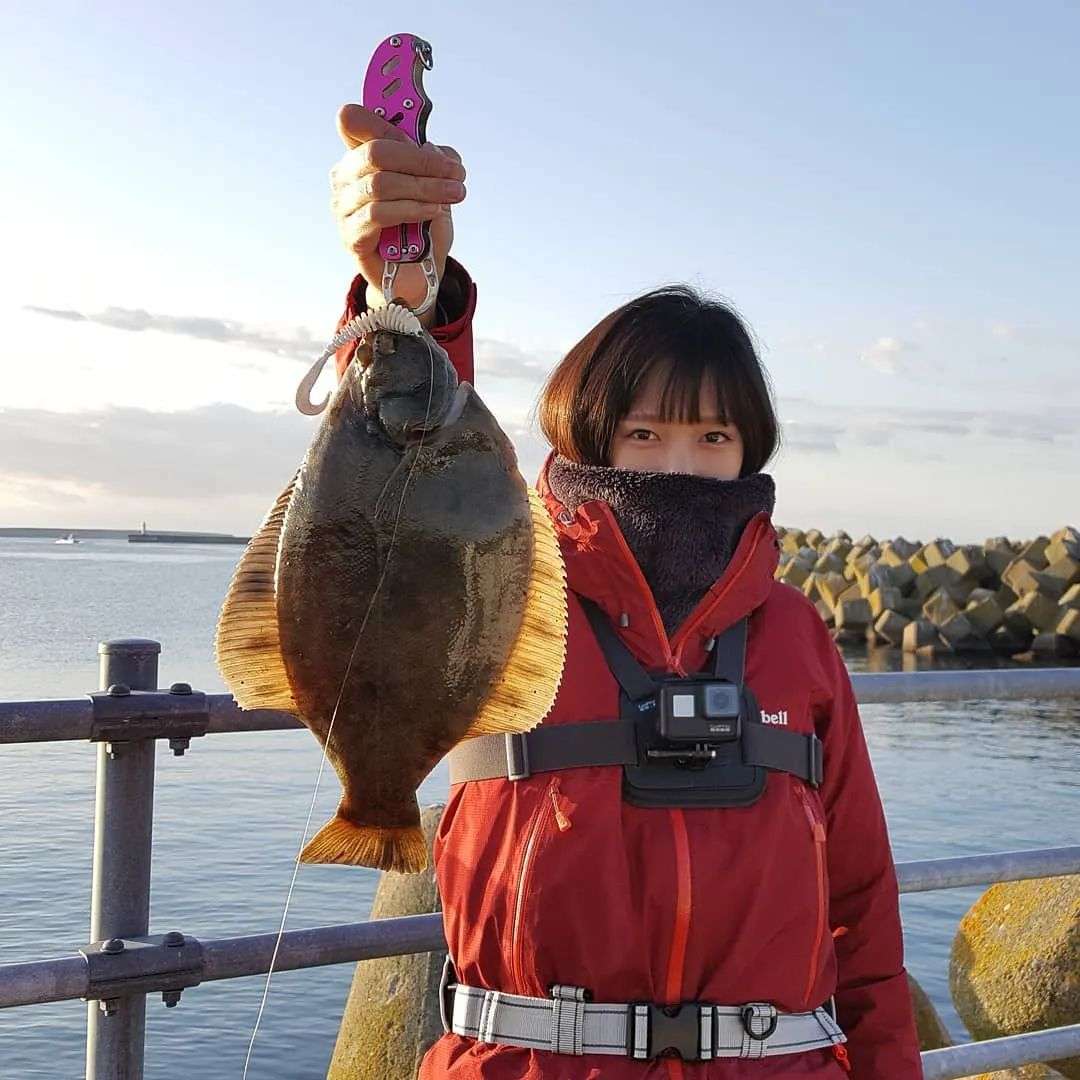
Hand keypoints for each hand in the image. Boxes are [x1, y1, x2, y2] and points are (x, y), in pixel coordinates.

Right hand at [331, 104, 465, 319]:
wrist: (415, 273)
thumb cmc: (420, 226)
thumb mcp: (434, 186)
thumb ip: (435, 161)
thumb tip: (436, 150)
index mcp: (358, 156)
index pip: (353, 121)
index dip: (380, 117)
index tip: (419, 130)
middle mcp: (344, 178)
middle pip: (376, 152)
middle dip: (421, 160)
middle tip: (456, 174)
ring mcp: (344, 208)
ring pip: (381, 184)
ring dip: (424, 187)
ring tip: (453, 194)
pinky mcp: (351, 236)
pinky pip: (380, 214)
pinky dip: (413, 209)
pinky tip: (434, 211)